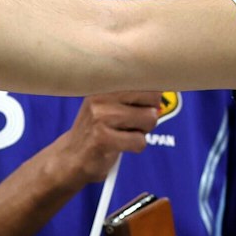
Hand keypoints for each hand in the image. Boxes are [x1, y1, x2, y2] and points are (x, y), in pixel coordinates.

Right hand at [48, 94, 163, 188]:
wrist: (70, 157)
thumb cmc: (97, 130)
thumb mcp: (110, 103)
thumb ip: (135, 93)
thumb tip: (164, 88)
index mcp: (105, 84)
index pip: (146, 78)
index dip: (151, 97)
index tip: (141, 105)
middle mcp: (101, 96)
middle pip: (153, 97)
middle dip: (148, 114)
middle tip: (130, 124)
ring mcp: (101, 116)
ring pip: (149, 119)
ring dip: (141, 132)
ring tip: (121, 134)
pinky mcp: (103, 138)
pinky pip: (140, 141)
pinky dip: (135, 147)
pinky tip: (117, 146)